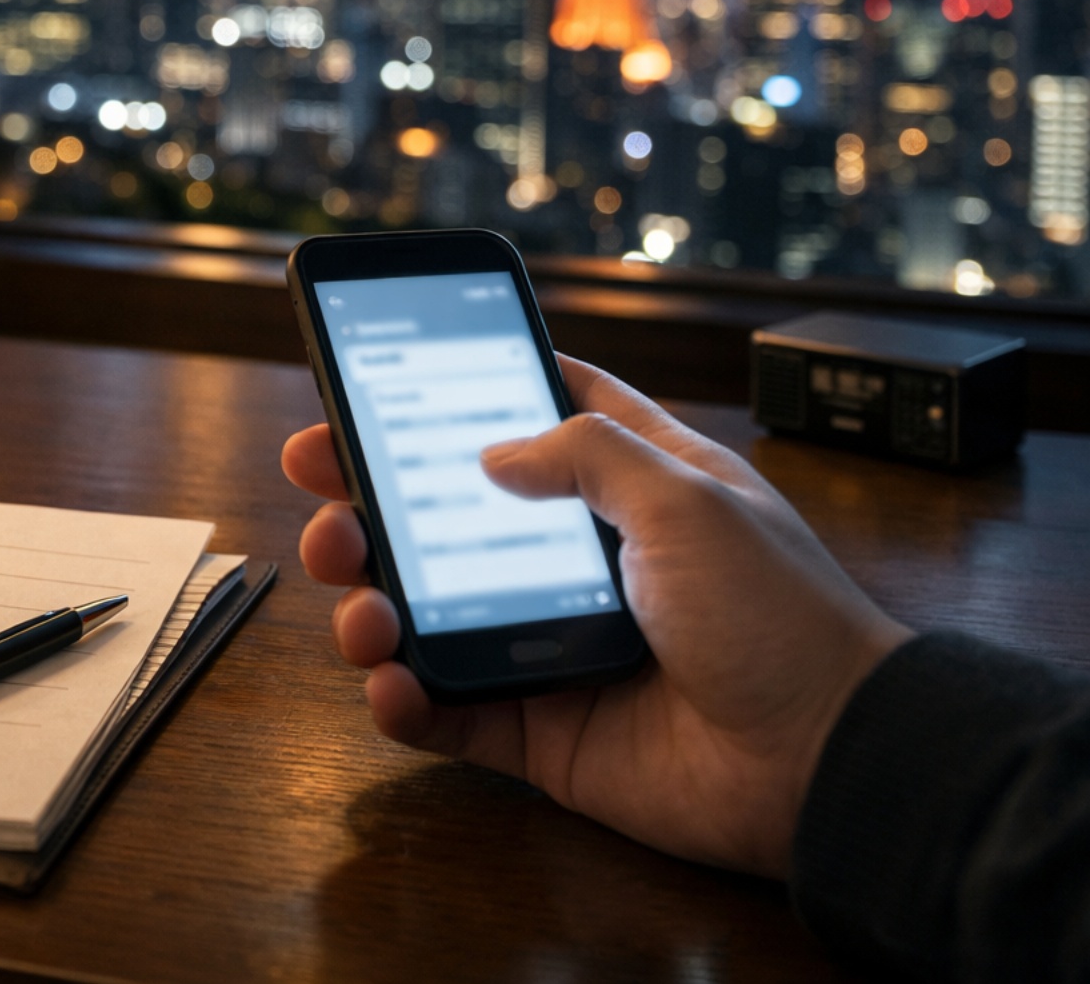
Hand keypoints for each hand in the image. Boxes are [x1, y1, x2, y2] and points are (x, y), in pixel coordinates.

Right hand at [284, 355, 910, 877]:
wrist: (824, 759)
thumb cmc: (781, 616)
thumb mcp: (690, 496)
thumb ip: (586, 455)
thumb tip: (490, 455)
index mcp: (625, 490)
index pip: (528, 421)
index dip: (454, 400)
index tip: (375, 386)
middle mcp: (575, 563)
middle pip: (445, 519)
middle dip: (369, 501)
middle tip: (323, 491)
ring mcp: (550, 647)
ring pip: (426, 615)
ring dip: (370, 602)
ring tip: (358, 604)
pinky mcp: (540, 729)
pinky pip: (448, 713)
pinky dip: (404, 701)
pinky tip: (391, 683)